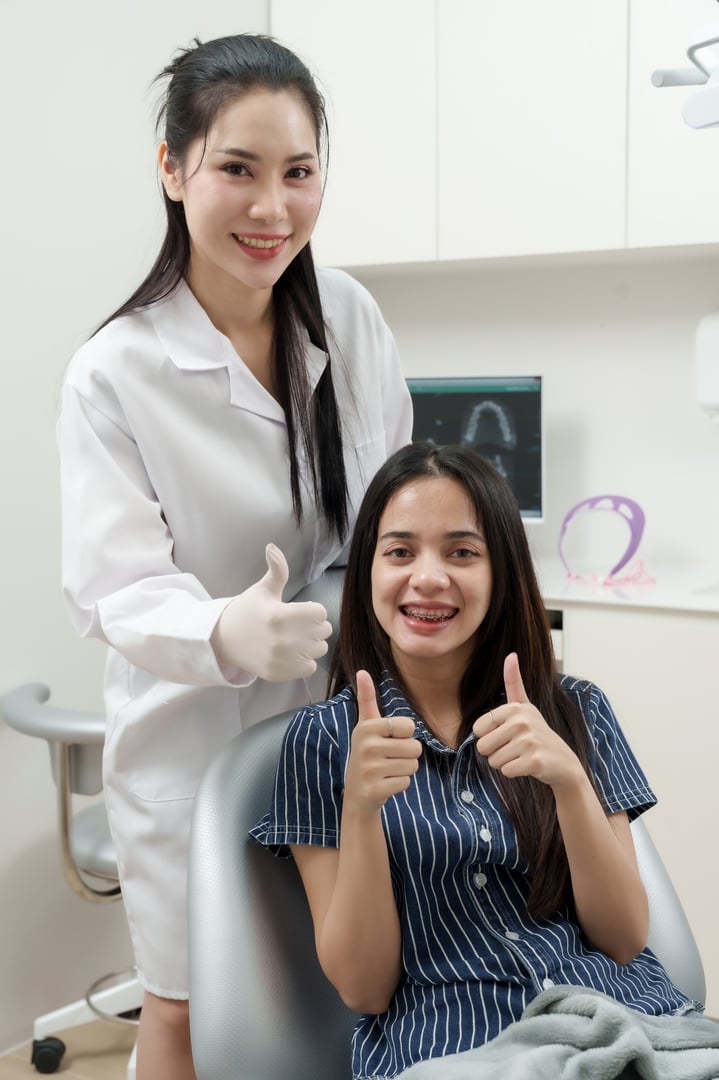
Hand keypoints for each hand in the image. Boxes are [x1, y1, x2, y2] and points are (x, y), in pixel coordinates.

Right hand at [211, 543, 331, 681]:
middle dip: (314, 626)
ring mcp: (280, 659)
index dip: (313, 609)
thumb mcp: (262, 590)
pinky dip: (304, 661)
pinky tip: (291, 653)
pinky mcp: (278, 674)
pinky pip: (310, 668)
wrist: (222, 639)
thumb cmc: (247, 611)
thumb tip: (272, 547)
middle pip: (323, 631)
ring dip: (312, 644)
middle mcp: (282, 639)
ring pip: (319, 650)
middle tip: (297, 624)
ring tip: (295, 638)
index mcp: (280, 615)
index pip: (320, 612)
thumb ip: (276, 570)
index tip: (299, 610)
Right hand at [344, 670, 421, 815]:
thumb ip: (367, 699)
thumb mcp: (366, 726)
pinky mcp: (375, 789)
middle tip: (389, 759)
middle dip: (407, 755)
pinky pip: (406, 782)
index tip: (388, 740)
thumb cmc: (367, 754)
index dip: (404, 735)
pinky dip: (400, 785)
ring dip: (404, 770)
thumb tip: (362, 671)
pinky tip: (385, 784)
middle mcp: (367, 746)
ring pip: (412, 765)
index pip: (410, 726)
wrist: (356, 794)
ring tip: (387, 771)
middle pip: (415, 747)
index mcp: (367, 727)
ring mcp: (369, 769)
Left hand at [473, 653, 582, 790]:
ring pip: (494, 761)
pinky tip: (528, 765)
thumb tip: (511, 654)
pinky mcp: (534, 761)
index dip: (489, 737)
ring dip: (505, 763)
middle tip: (516, 748)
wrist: (563, 762)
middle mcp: (522, 721)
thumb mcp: (525, 706)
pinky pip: (506, 771)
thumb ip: (514, 682)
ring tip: (523, 755)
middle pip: (483, 747)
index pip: (478, 730)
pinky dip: (514, 772)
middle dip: (495, 752)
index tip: (508, 734)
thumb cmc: (537, 734)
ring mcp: (529, 741)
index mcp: (514, 708)